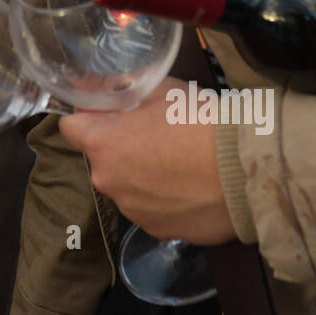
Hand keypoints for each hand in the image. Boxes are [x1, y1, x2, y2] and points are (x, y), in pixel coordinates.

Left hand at [57, 76, 236, 244]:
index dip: (88, 118)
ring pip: (126, 186)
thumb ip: (118, 88)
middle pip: (102, 159)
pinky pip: (151, 210)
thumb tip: (87, 83)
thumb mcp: (160, 89)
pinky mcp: (157, 231)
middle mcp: (108, 181)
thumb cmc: (200, 121)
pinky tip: (190, 188)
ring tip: (180, 164)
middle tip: (157, 135)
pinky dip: (163, 200)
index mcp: (102, 144)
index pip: (70, 128)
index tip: (109, 114)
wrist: (245, 170)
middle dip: (120, 147)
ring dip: (142, 176)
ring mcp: (132, 210)